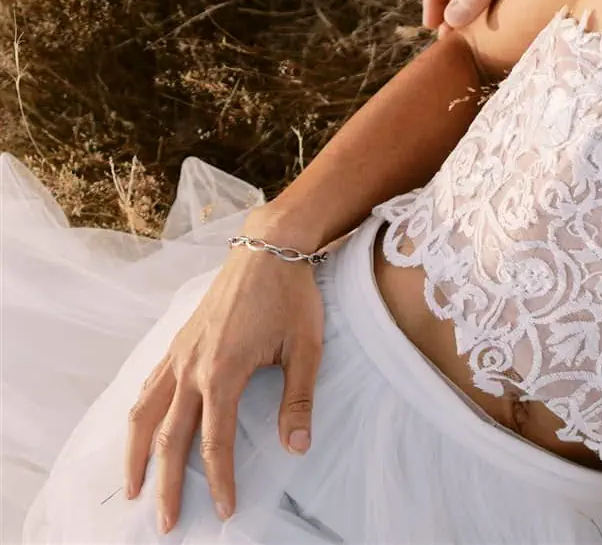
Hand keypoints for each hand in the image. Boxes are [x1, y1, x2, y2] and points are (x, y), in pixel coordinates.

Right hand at [123, 214, 325, 531]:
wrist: (270, 246)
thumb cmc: (293, 295)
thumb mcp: (307, 347)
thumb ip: (299, 400)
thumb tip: (298, 447)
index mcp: (223, 372)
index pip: (215, 442)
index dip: (220, 480)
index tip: (225, 509)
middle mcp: (191, 367)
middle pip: (169, 439)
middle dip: (166, 485)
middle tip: (165, 523)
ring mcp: (178, 354)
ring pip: (145, 414)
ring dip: (135, 456)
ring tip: (132, 489)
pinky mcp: (177, 343)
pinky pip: (148, 387)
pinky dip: (138, 417)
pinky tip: (139, 433)